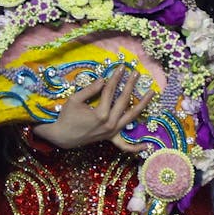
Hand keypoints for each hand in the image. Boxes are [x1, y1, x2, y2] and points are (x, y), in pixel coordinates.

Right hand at [33, 67, 152, 151]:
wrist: (61, 137)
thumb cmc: (66, 117)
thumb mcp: (75, 100)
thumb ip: (91, 89)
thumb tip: (104, 79)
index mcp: (101, 114)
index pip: (110, 91)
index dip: (115, 77)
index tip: (121, 67)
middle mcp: (110, 124)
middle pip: (123, 100)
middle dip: (130, 85)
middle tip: (136, 73)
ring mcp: (112, 132)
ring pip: (131, 117)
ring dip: (143, 105)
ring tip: (151, 93)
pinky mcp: (110, 138)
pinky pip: (125, 146)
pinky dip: (136, 147)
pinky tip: (147, 145)